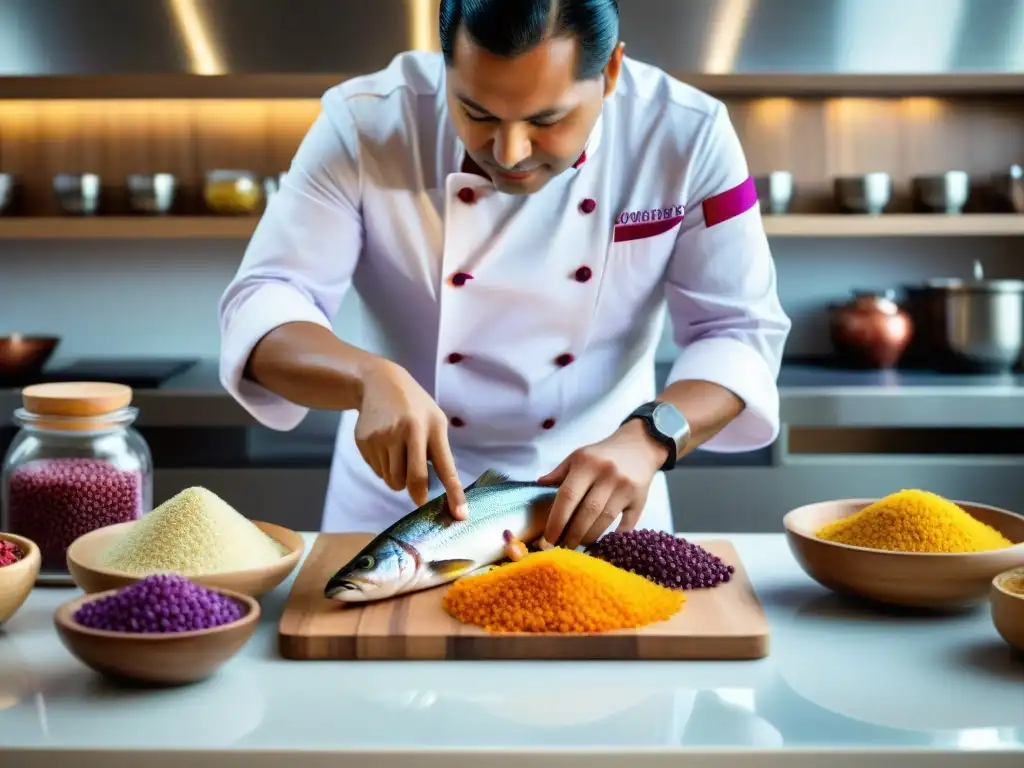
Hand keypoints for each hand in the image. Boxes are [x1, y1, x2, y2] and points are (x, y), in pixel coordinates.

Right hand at [353, 360, 468, 518]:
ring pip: (392, 480)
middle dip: (417, 493)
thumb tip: (438, 490)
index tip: (460, 516)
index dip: (453, 494)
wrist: (378, 383)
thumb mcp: (434, 419)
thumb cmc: (415, 406)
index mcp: (429, 427)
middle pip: (412, 481)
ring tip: (400, 455)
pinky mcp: (364, 442)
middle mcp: (406, 431)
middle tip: (419, 495)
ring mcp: (382, 437)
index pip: (444, 467)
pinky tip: (385, 448)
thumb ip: (438, 451)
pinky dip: (384, 468)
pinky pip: (377, 472)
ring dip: (399, 478)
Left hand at [537, 419, 667, 549]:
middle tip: (563, 546)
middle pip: (587, 512)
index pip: (568, 496)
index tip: (549, 537)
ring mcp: (626, 487)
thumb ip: (559, 472)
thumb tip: (538, 484)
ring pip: (605, 520)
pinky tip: (602, 542)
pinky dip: (614, 536)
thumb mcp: (578, 456)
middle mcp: (607, 474)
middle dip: (572, 534)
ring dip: (589, 537)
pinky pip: (627, 524)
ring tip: (578, 544)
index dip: (556, 520)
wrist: (639, 446)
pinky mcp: (640, 499)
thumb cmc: (602, 455)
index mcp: (587, 463)